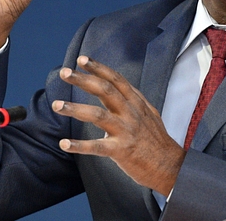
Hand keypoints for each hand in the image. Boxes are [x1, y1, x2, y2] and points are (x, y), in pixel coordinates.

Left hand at [52, 56, 185, 195]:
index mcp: (136, 103)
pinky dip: (79, 145)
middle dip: (83, 79)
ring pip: (97, 115)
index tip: (82, 59)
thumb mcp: (149, 114)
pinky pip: (96, 147)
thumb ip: (134, 100)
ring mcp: (126, 130)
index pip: (116, 79)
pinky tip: (64, 143)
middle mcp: (131, 113)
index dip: (98, 68)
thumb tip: (121, 87)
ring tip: (56, 105)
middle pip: (105, 90)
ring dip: (75, 108)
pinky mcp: (121, 150)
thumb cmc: (156, 141)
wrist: (170, 166)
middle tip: (64, 73)